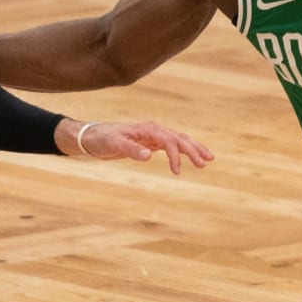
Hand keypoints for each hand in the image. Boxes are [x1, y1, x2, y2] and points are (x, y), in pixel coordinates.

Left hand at [69, 119, 212, 173]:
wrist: (92, 137)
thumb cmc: (102, 139)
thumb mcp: (114, 144)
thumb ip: (131, 149)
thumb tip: (149, 155)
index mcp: (147, 129)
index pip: (169, 141)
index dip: (176, 156)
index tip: (177, 172)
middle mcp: (153, 130)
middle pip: (179, 138)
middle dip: (193, 150)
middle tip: (205, 163)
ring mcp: (153, 135)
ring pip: (179, 140)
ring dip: (193, 148)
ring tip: (209, 159)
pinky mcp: (151, 142)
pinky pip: (172, 145)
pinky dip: (183, 150)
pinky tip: (191, 157)